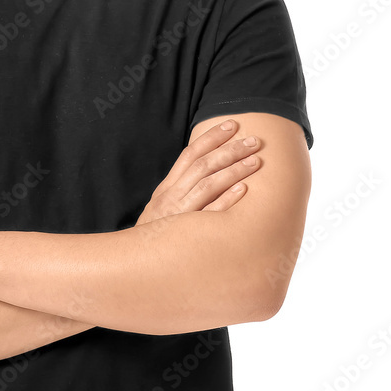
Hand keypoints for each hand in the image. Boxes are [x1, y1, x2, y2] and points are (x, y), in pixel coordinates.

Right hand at [135, 119, 260, 229]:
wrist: (134, 265)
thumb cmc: (155, 238)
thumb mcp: (161, 209)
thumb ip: (179, 192)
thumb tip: (206, 175)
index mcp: (167, 188)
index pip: (190, 154)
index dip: (212, 137)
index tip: (232, 125)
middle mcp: (172, 196)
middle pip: (203, 165)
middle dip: (230, 149)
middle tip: (254, 141)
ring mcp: (179, 214)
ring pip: (208, 184)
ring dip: (233, 170)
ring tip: (255, 160)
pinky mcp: (187, 235)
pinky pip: (210, 214)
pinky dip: (226, 200)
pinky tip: (243, 189)